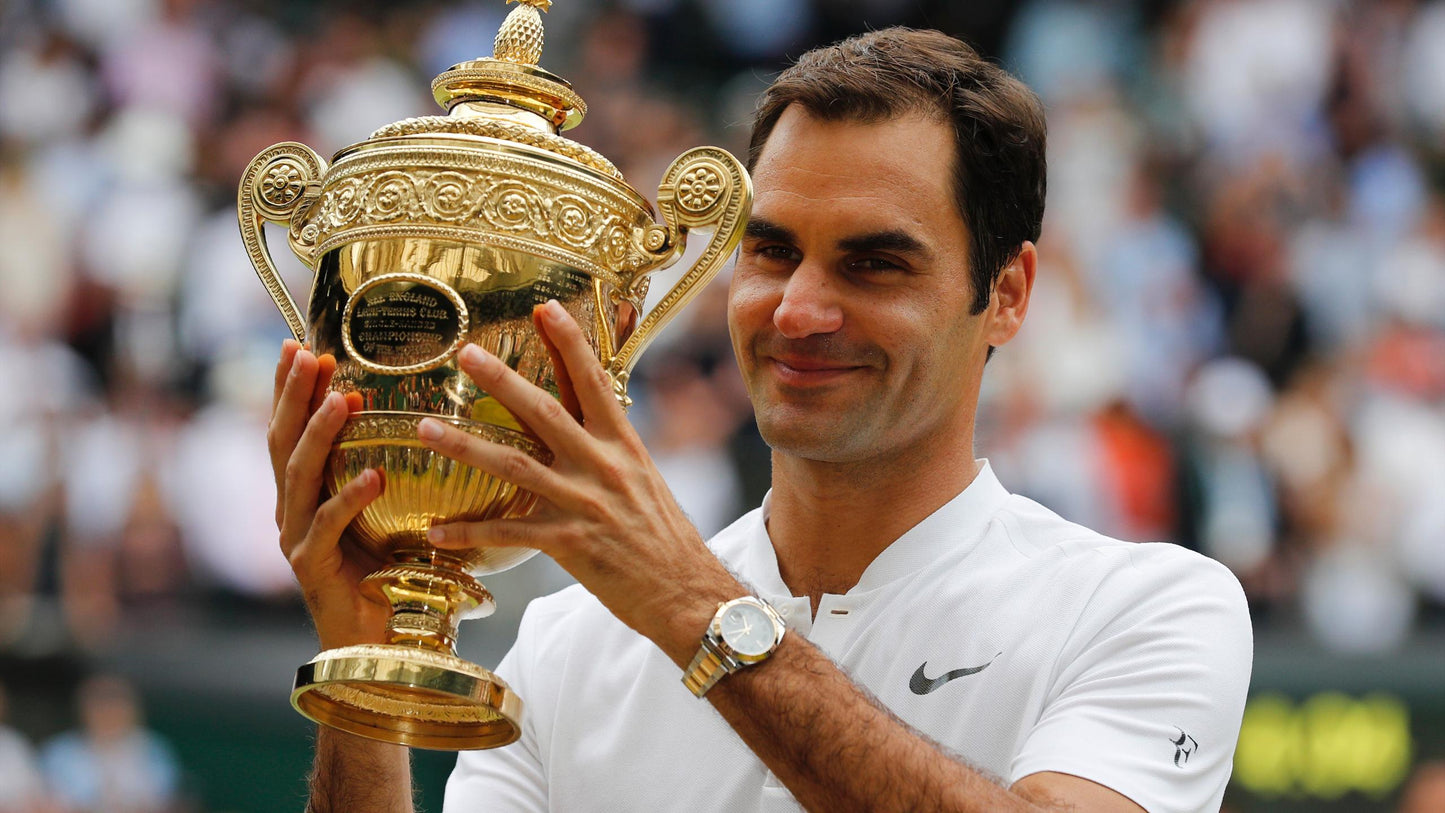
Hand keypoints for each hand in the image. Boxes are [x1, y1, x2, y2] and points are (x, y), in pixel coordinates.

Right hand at [269, 340, 388, 649]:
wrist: (377, 648)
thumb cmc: (390, 579)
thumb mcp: (389, 515)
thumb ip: (387, 475)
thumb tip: (421, 421)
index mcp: (305, 496)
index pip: (291, 431)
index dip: (291, 389)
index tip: (300, 344)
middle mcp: (291, 512)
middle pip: (282, 443)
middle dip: (294, 396)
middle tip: (308, 354)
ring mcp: (296, 540)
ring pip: (300, 476)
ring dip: (320, 434)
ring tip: (342, 398)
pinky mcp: (312, 570)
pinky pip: (327, 527)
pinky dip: (349, 499)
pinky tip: (373, 475)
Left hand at [417, 301, 743, 663]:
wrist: (689, 594)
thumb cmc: (665, 540)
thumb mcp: (644, 480)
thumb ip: (610, 450)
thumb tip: (584, 422)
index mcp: (624, 445)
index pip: (594, 381)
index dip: (569, 343)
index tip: (543, 309)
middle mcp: (603, 466)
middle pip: (545, 411)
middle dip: (503, 380)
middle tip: (466, 353)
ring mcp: (584, 503)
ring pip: (515, 466)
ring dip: (466, 446)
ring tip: (426, 428)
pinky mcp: (569, 543)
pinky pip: (509, 533)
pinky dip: (469, 532)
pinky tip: (436, 530)